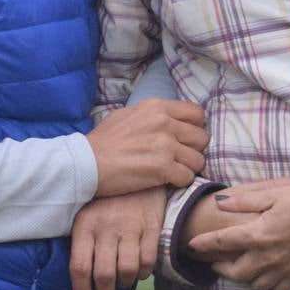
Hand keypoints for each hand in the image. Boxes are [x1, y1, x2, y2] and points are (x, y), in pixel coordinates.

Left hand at [69, 187, 165, 289]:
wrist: (138, 173)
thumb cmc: (107, 201)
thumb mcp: (86, 214)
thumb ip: (82, 243)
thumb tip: (80, 280)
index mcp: (85, 225)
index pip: (80, 267)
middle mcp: (106, 227)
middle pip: (103, 274)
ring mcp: (130, 227)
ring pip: (127, 271)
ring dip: (123, 284)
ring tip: (120, 285)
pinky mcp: (151, 226)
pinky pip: (147, 261)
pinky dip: (142, 273)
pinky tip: (137, 272)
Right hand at [87, 99, 207, 197]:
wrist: (86, 163)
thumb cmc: (103, 141)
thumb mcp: (127, 115)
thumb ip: (152, 115)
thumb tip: (170, 120)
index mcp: (157, 107)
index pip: (197, 113)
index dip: (195, 128)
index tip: (186, 139)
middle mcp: (165, 123)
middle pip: (202, 138)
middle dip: (194, 150)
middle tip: (180, 159)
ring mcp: (166, 145)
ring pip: (198, 160)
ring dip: (188, 168)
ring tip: (172, 172)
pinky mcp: (164, 168)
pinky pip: (188, 177)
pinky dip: (179, 181)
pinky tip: (166, 181)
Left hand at [187, 177, 289, 289]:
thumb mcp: (274, 194)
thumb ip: (245, 201)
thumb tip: (220, 203)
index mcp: (259, 233)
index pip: (222, 242)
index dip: (204, 244)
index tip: (192, 245)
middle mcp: (269, 255)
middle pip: (235, 273)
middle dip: (221, 268)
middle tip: (216, 261)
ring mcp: (285, 268)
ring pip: (255, 284)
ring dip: (243, 278)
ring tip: (239, 268)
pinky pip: (277, 288)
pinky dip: (267, 284)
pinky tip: (265, 274)